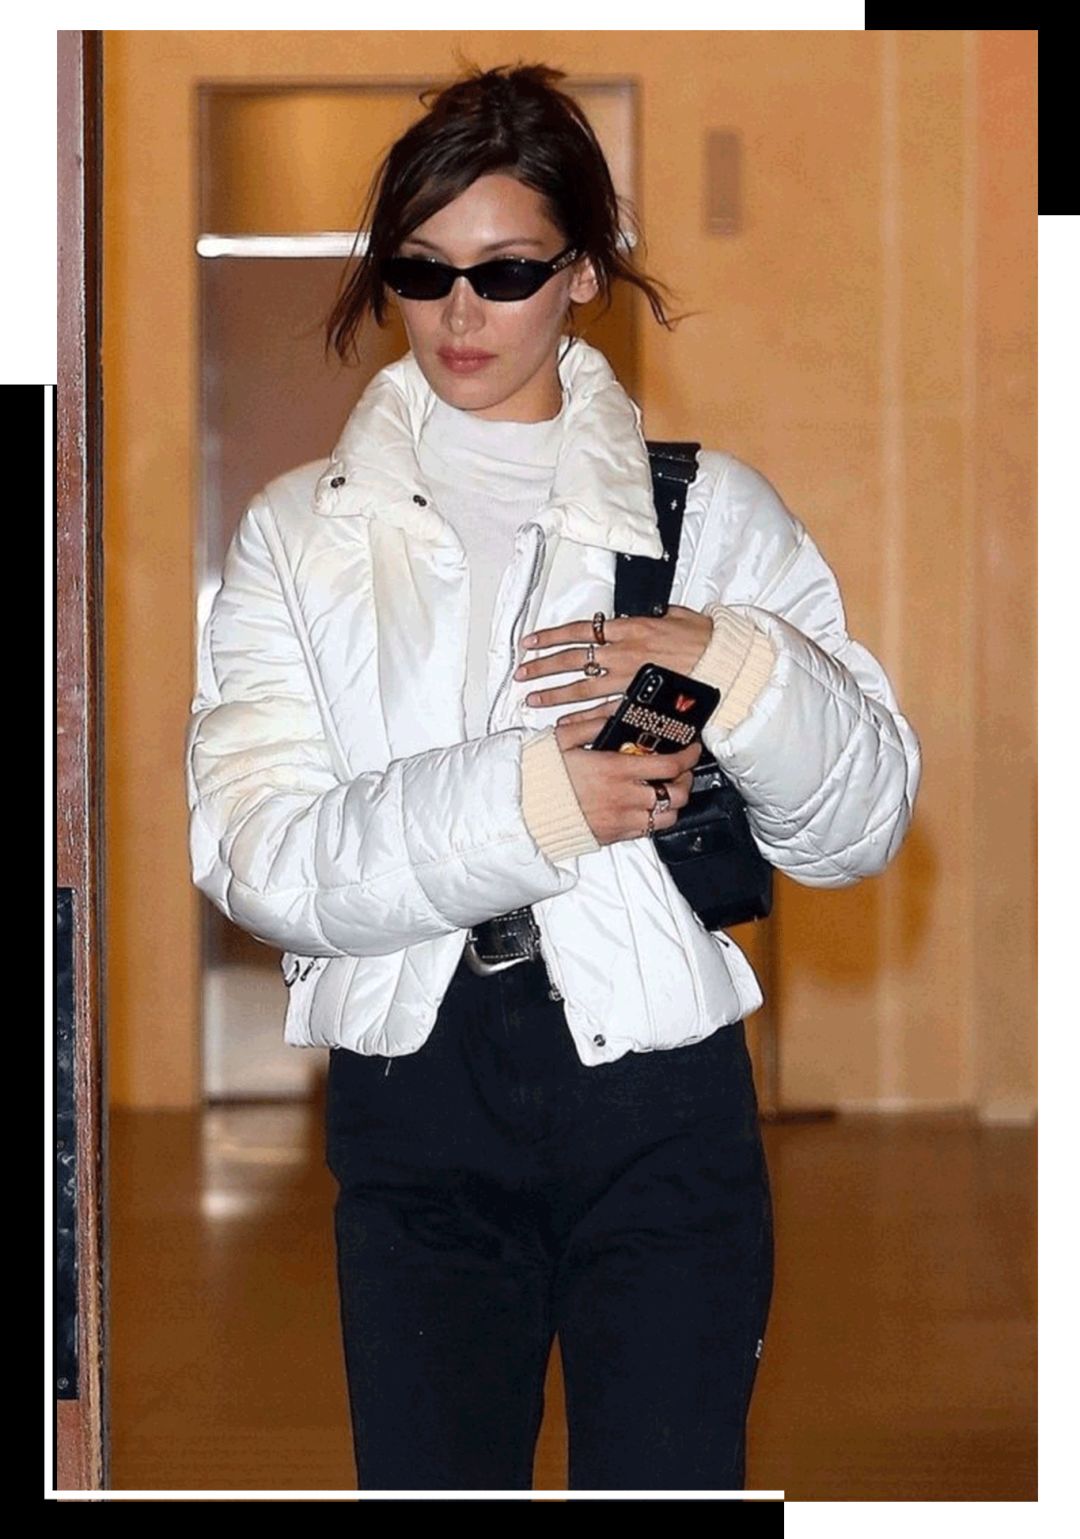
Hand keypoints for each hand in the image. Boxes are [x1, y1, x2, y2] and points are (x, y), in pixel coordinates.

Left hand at [513, 605, 713, 710]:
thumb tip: (648, 614)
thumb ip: (655, 616)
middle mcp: (622, 652)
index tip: (530, 642)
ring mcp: (628, 678)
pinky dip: (581, 718)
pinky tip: (563, 722)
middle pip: (572, 659)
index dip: (550, 636)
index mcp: (629, 628)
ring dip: (553, 693)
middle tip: (521, 673)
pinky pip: (603, 711)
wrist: (725, 661)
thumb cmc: (705, 638)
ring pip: (581, 687)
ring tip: (532, 698)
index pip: (579, 630)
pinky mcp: (639, 700)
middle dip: (542, 666)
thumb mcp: (677, 615)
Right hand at [552, 701, 702, 847]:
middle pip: (676, 793)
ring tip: (665, 790)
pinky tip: (645, 806)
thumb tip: (615, 710)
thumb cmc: (541, 775)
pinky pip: (647, 831)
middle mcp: (624, 797)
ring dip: (672, 802)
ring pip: (667, 817)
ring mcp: (621, 820)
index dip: (688, 756)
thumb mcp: (564, 739)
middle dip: (685, 780)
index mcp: (615, 769)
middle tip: (680, 770)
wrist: (522, 810)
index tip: (690, 748)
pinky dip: (654, 818)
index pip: (669, 765)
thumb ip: (594, 723)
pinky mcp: (613, 836)